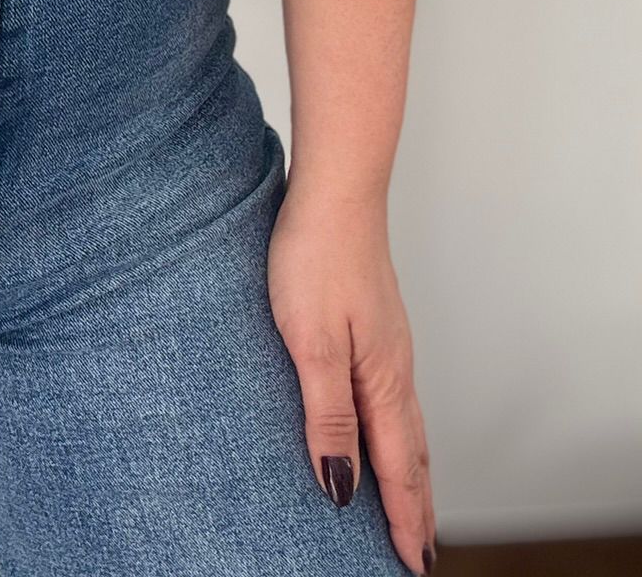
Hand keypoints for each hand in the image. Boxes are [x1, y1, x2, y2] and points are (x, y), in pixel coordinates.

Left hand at [267, 186, 436, 574]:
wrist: (335, 189)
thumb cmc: (315, 256)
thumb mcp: (310, 343)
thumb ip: (326, 414)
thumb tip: (341, 485)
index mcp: (381, 379)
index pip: (396, 467)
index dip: (401, 518)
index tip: (410, 565)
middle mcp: (394, 367)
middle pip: (412, 454)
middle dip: (415, 507)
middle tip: (418, 554)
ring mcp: (388, 343)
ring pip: (406, 424)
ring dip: (410, 472)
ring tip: (409, 505)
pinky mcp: (375, 323)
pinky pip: (392, 395)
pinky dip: (397, 430)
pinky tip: (382, 424)